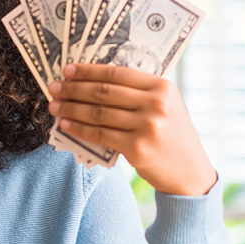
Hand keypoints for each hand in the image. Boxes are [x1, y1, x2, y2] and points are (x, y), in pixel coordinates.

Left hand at [48, 63, 216, 195]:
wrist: (190, 173)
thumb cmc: (172, 138)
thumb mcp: (165, 107)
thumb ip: (139, 93)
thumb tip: (93, 83)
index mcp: (162, 87)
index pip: (117, 73)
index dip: (88, 71)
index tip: (68, 70)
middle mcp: (156, 104)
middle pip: (104, 92)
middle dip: (74, 89)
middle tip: (54, 88)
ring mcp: (147, 126)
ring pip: (98, 113)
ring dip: (72, 109)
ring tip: (55, 107)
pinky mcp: (137, 148)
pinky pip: (100, 135)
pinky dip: (79, 129)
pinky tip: (66, 124)